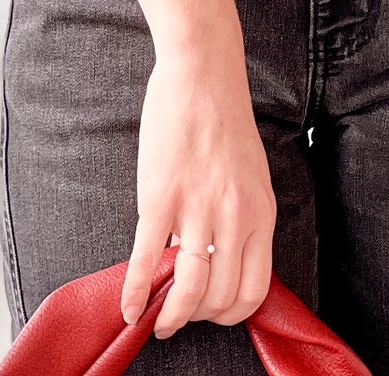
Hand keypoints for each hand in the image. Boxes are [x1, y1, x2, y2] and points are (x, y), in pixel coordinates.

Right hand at [120, 38, 276, 337]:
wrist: (203, 70)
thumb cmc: (223, 116)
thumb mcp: (249, 173)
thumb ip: (239, 215)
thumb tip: (217, 257)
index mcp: (260, 212)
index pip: (255, 290)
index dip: (231, 313)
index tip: (212, 312)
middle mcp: (234, 216)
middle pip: (221, 297)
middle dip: (198, 317)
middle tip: (179, 316)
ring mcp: (198, 207)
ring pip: (190, 289)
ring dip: (171, 316)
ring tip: (157, 319)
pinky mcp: (161, 196)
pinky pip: (147, 258)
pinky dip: (135, 291)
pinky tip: (128, 307)